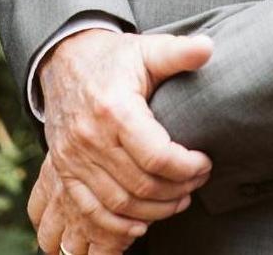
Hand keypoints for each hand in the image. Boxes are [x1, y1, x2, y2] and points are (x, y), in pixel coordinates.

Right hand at [30, 29, 213, 252]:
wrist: (64, 59)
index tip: (205, 162)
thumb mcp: (146, 48)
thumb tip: (209, 47)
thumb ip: (178, 51)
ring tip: (179, 199)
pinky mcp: (64, 169)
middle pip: (142, 186)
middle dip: (178, 190)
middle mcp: (91, 137)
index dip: (188, 167)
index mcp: (114, 109)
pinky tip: (143, 221)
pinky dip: (119, 225)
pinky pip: (91, 211)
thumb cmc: (113, 58)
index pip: (157, 156)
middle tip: (197, 181)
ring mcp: (73, 157)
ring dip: (156, 211)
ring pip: (120, 204)